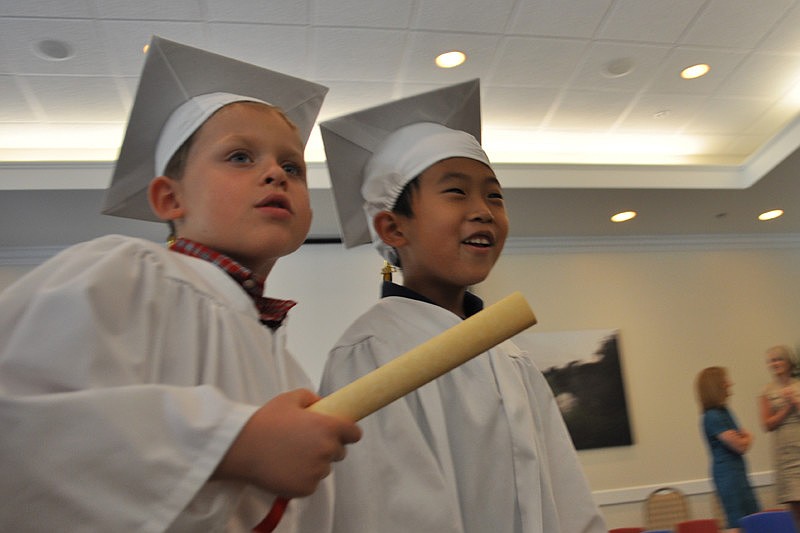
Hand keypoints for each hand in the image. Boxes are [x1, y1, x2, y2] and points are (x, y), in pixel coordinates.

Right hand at [214, 388, 361, 496]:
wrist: (241, 447)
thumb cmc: (265, 422)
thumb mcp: (288, 399)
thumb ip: (311, 397)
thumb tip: (322, 404)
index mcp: (327, 427)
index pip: (355, 434)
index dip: (348, 433)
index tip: (341, 434)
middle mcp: (327, 450)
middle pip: (340, 452)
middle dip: (328, 447)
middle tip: (307, 443)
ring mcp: (317, 471)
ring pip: (325, 468)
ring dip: (315, 464)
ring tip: (291, 455)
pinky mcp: (306, 488)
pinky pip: (311, 483)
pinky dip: (303, 478)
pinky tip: (286, 468)